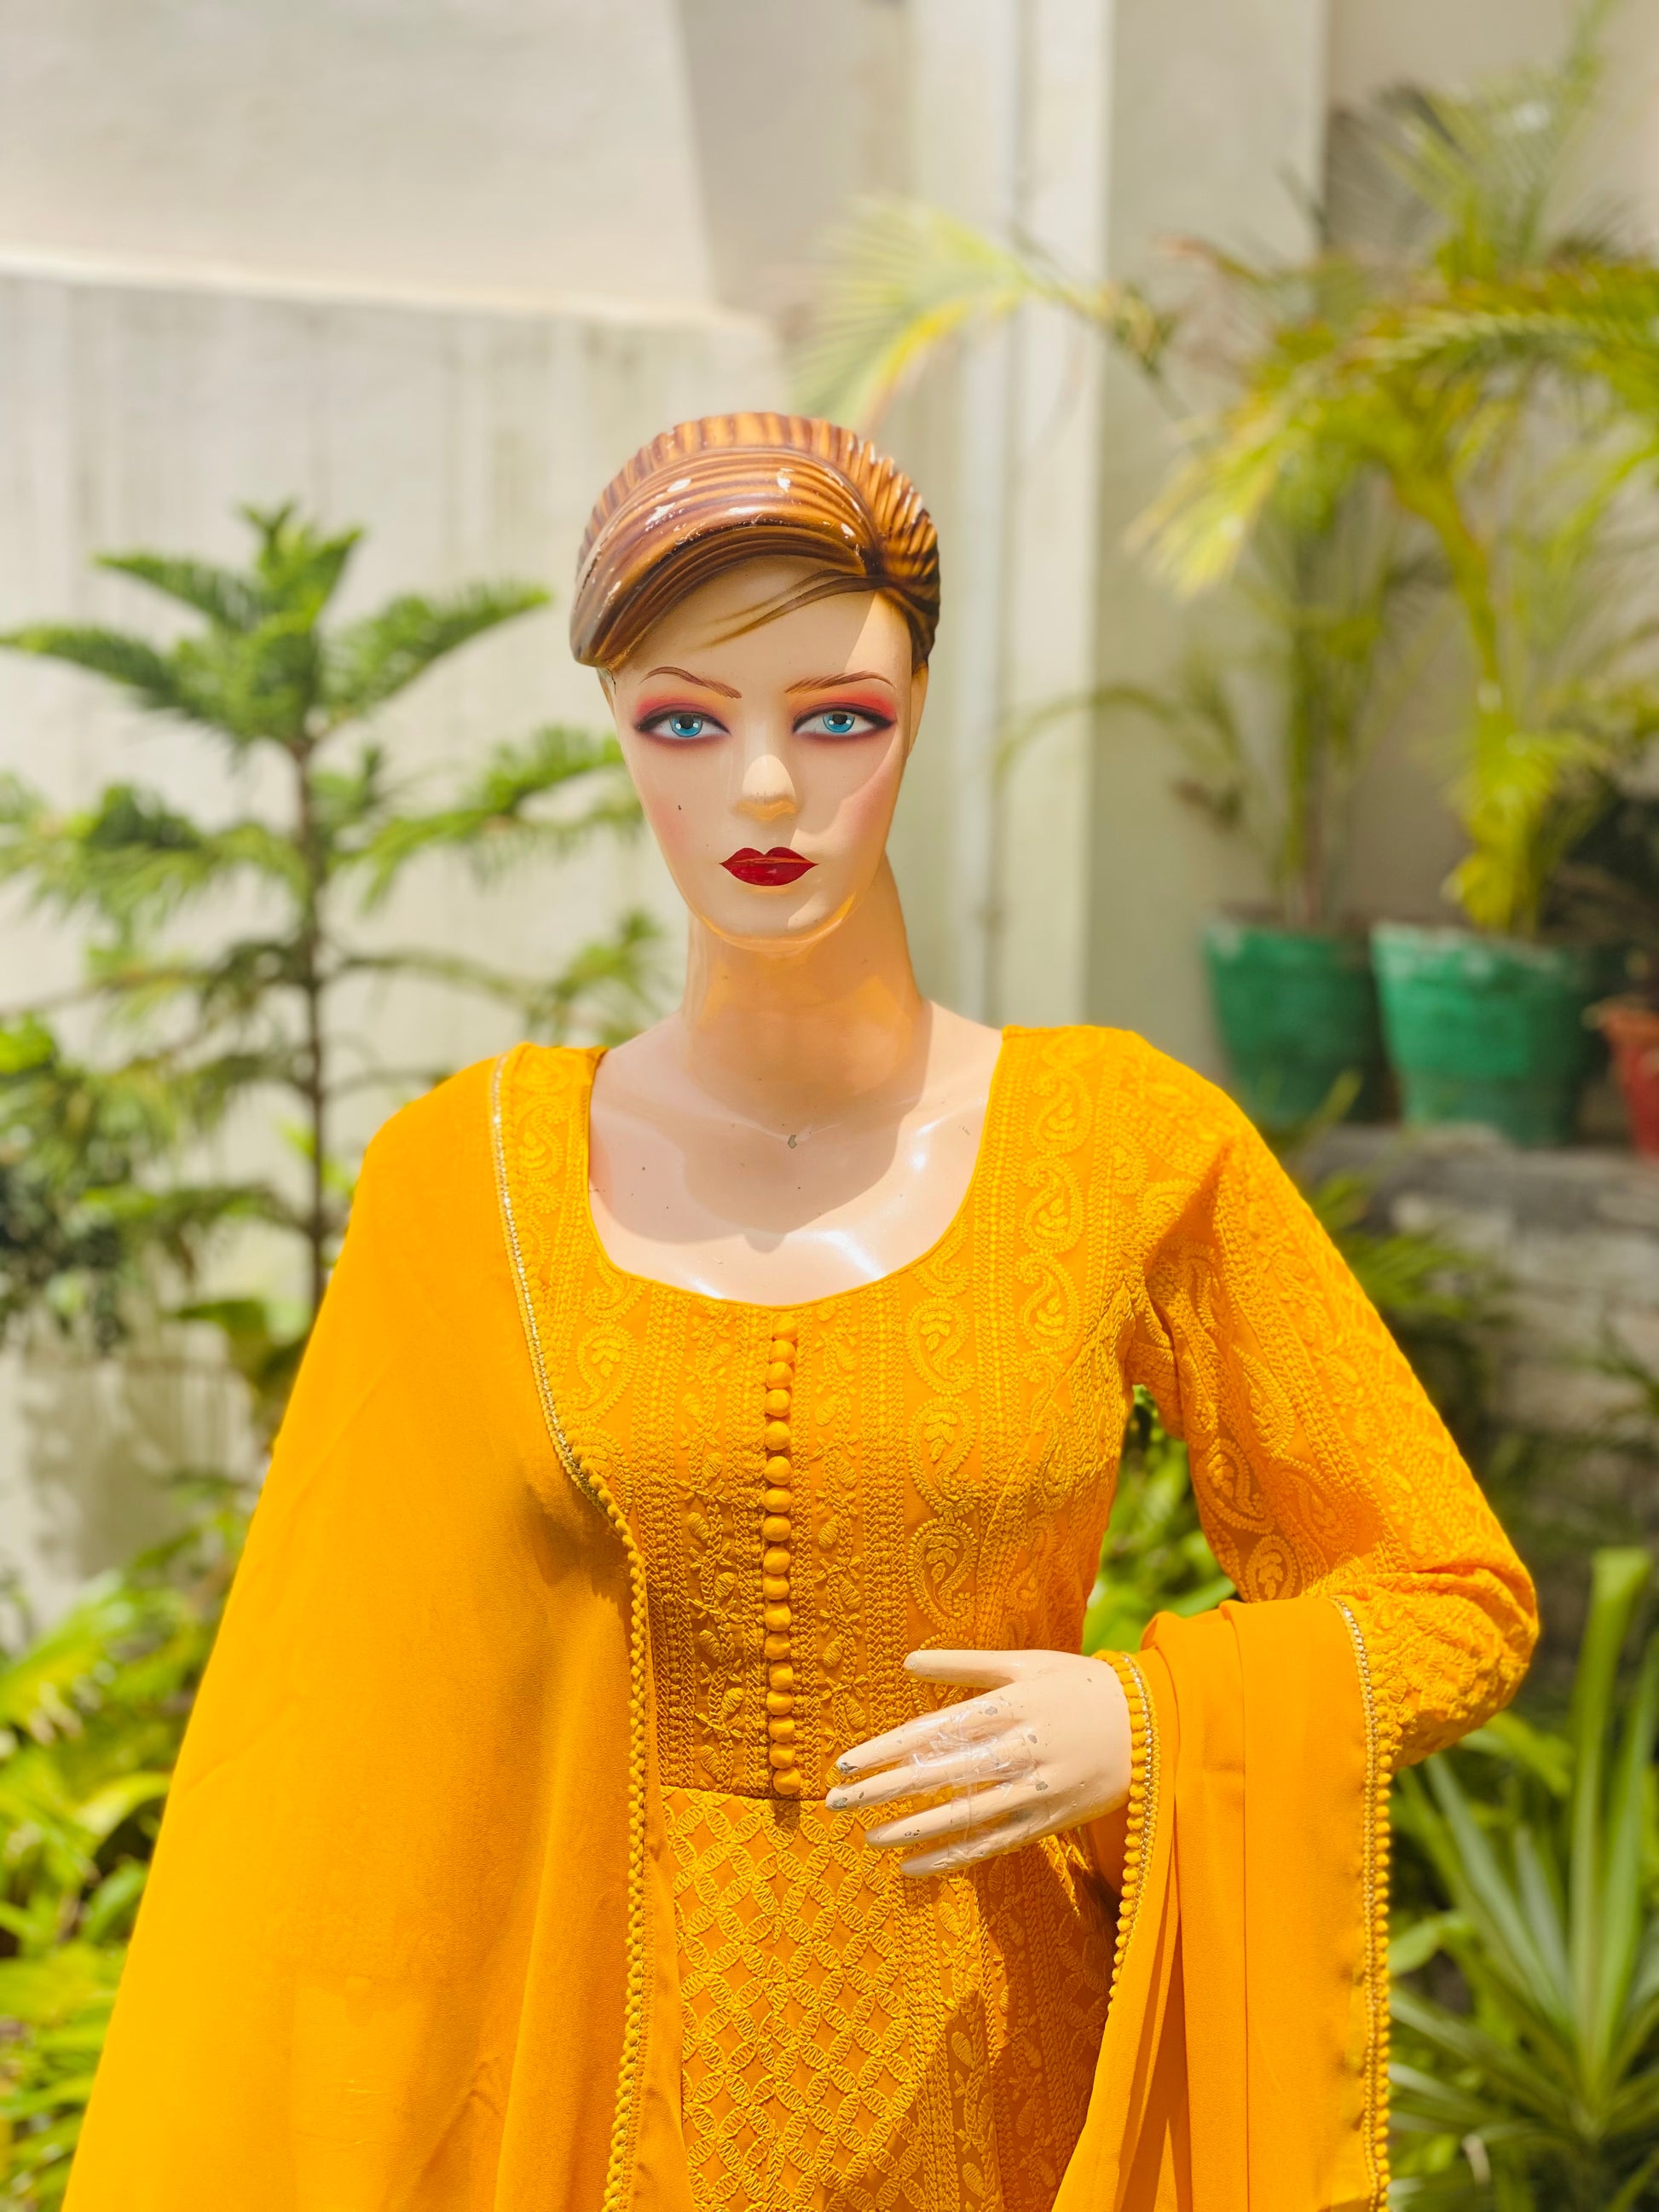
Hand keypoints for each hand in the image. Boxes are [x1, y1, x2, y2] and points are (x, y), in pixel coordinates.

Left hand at [825, 1648, 1132, 1877]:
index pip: (933, 1731)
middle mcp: (1017, 1749)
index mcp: (1008, 1706)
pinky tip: (914, 1869)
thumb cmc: (1082, 1685)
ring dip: (911, 1830)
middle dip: (884, 1791)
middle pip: (938, 1775)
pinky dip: (953, 1858)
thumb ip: (966, 1664)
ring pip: (962, 1816)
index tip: (846, 1765)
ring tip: (868, 1839)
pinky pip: (993, 1844)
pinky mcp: (1049, 1821)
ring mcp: (1034, 1790)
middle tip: (837, 1804)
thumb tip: (908, 1662)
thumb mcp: (1028, 1663)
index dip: (887, 1749)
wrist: (1156, 1726)